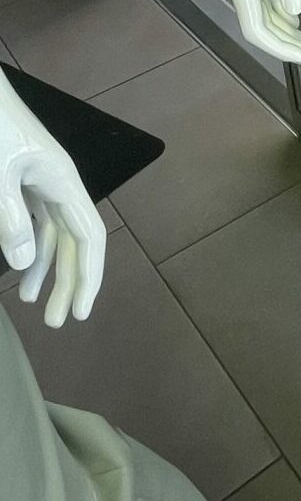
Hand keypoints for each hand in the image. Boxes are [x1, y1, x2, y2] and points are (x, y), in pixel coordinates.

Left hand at [0, 72, 105, 326]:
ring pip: (55, 233)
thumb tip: (28, 263)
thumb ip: (12, 219)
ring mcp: (43, 180)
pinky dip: (29, 247)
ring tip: (31, 305)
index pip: (90, 236)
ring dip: (47, 269)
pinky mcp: (25, 179)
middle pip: (75, 239)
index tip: (80, 312)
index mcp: (63, 181)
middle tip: (56, 321)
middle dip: (69, 281)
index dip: (90, 275)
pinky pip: (36, 220)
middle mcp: (60, 184)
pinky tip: (18, 270)